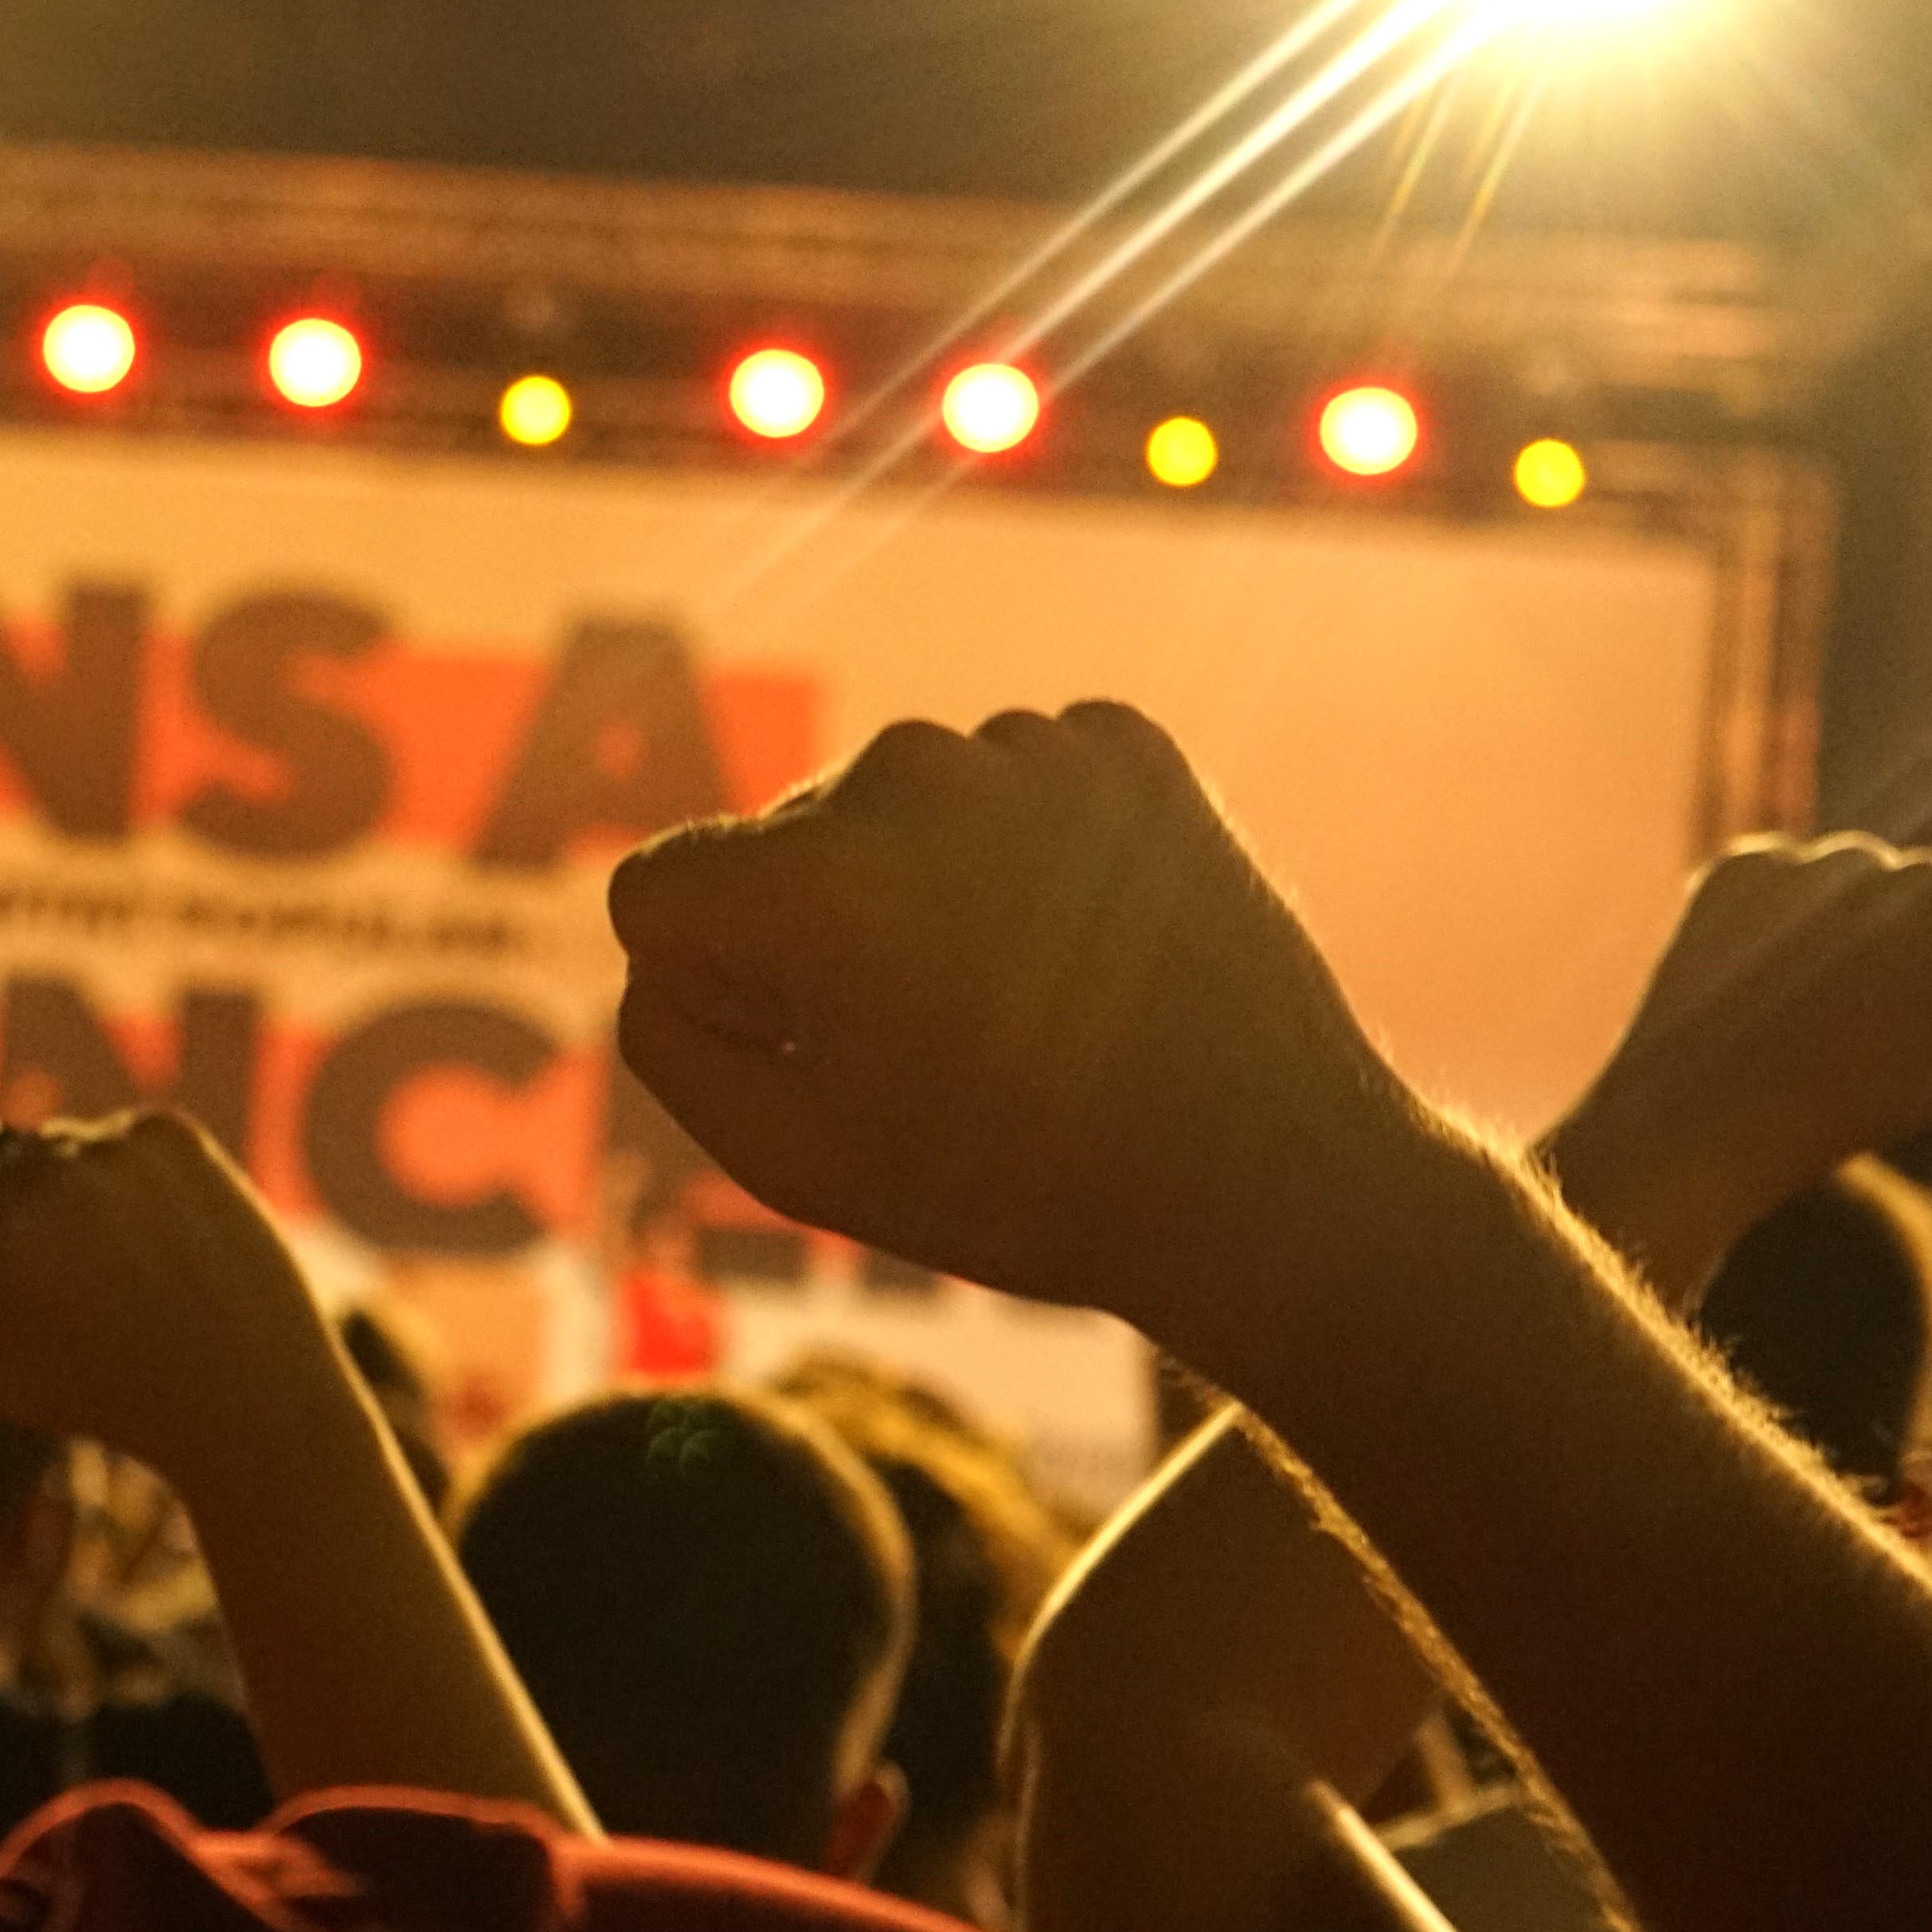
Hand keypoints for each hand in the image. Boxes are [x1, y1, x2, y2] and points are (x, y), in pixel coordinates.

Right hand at [0, 1113, 361, 1489]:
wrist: (246, 1389)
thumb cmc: (95, 1393)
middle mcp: (49, 1169)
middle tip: (53, 1284)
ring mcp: (117, 1143)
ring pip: (46, 1148)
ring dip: (61, 1196)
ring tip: (115, 1274)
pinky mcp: (172, 1134)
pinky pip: (110, 1139)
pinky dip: (123, 1184)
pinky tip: (157, 1245)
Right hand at [605, 705, 1431, 1381]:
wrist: (1271, 1179)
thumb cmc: (1017, 1187)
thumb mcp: (796, 1160)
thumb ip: (671, 1041)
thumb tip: (665, 951)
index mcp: (812, 882)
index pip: (660, 890)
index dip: (711, 991)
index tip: (808, 1052)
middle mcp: (910, 776)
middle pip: (786, 844)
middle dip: (824, 931)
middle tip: (939, 1048)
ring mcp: (1028, 747)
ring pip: (904, 808)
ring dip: (931, 887)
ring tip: (1026, 1002)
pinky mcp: (1125, 744)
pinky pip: (1013, 780)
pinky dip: (1032, 852)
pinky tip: (1088, 945)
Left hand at [1547, 836, 1931, 1304]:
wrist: (1695, 1124)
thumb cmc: (1843, 1108)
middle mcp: (1887, 896)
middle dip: (1919, 929)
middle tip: (1867, 1006)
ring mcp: (1807, 873)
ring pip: (1861, 867)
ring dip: (1848, 916)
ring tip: (1806, 997)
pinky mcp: (1739, 868)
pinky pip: (1790, 867)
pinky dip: (1780, 911)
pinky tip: (1759, 973)